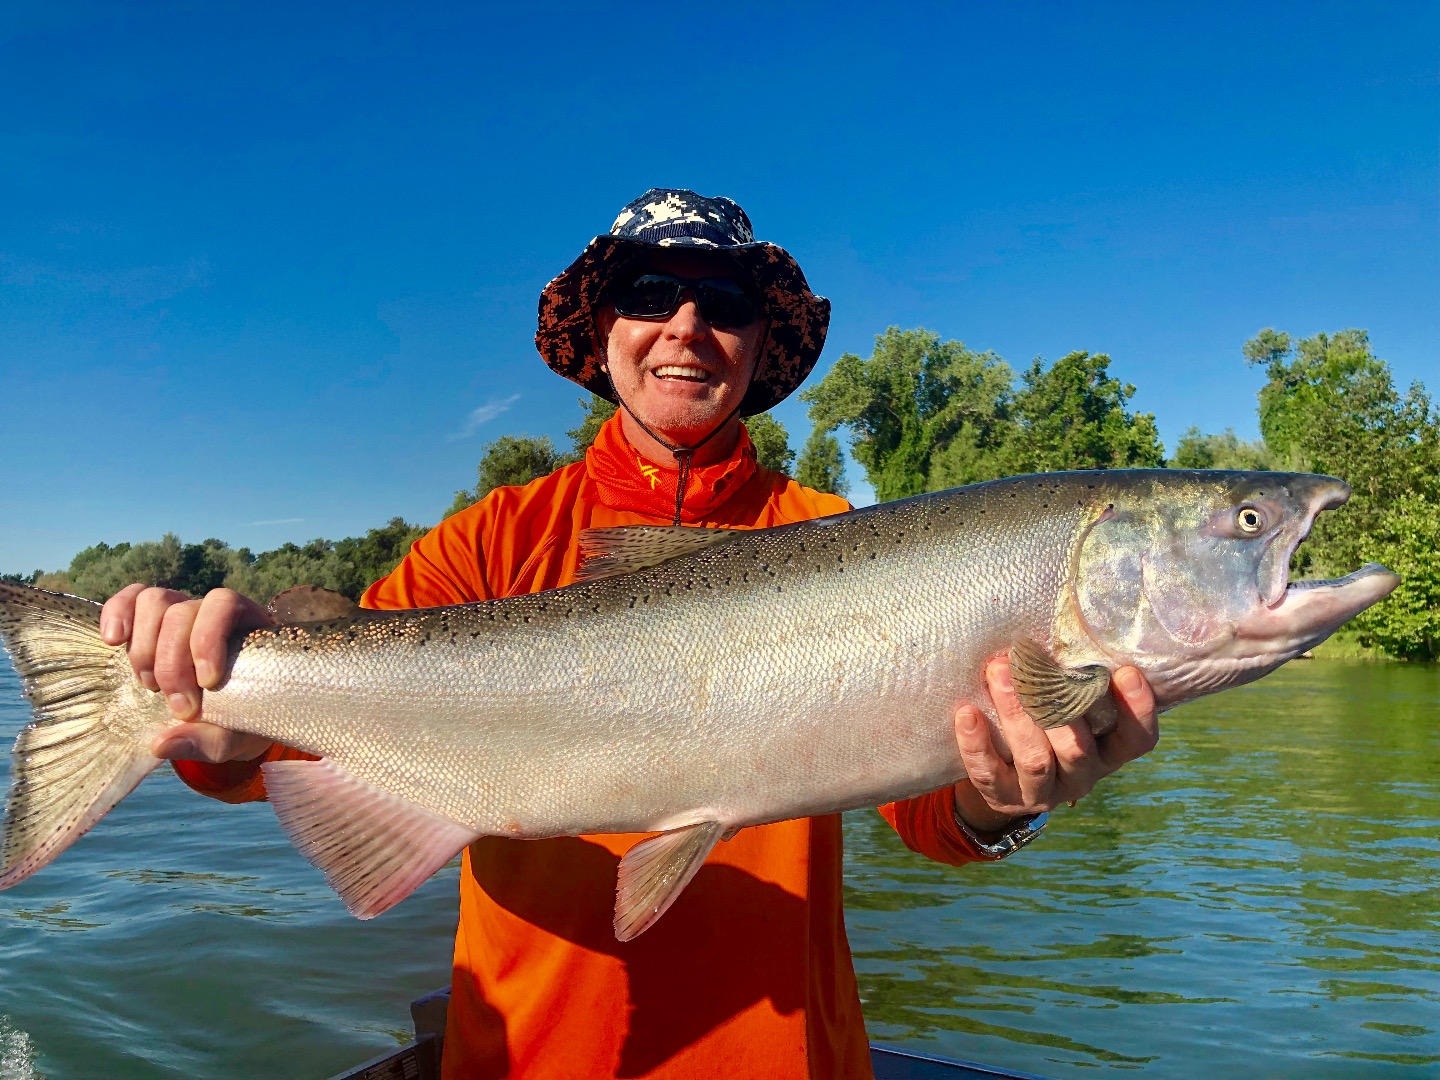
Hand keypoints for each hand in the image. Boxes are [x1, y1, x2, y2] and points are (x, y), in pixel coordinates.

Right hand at [100, 585, 275, 763]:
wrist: (234, 717)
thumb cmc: (243, 721)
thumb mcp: (237, 737)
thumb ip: (208, 741)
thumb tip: (161, 743)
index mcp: (247, 626)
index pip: (224, 604)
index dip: (208, 639)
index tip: (208, 683)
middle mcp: (212, 612)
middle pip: (182, 611)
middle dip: (172, 663)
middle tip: (177, 707)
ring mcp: (180, 612)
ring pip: (154, 601)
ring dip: (144, 647)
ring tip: (148, 685)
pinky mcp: (150, 621)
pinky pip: (131, 599)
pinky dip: (117, 613)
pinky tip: (112, 641)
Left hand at [952, 652, 1158, 835]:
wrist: (1004, 776)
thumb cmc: (1044, 723)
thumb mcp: (1068, 706)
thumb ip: (1073, 681)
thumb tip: (1063, 626)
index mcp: (1107, 752)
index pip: (1137, 739)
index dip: (1137, 710)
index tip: (1126, 671)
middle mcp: (1082, 776)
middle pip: (1077, 748)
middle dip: (1055, 703)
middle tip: (1030, 660)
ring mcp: (1044, 793)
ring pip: (1035, 760)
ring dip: (1016, 714)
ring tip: (998, 673)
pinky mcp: (1004, 799)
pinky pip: (989, 775)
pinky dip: (976, 744)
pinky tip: (967, 713)